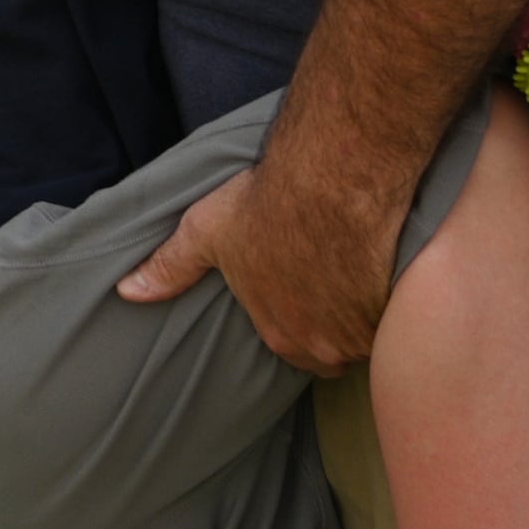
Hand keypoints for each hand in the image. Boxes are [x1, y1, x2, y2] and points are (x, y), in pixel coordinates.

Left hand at [113, 152, 397, 374]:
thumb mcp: (205, 232)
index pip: (291, 344)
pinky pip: (402, 322)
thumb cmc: (265, 202)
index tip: (303, 288)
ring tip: (360, 274)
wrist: (331, 178)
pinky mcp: (399, 311)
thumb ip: (169, 268)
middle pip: (332, 350)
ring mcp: (363, 332)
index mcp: (277, 331)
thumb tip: (127, 293)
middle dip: (332, 326)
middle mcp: (321, 345)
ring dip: (365, 317)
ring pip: (368, 339)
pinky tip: (389, 272)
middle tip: (332, 282)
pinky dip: (396, 303)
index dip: (297, 317)